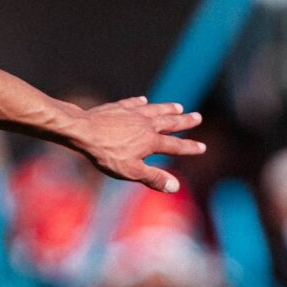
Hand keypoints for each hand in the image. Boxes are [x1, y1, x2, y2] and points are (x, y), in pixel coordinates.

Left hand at [66, 98, 205, 191]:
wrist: (84, 131)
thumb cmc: (107, 154)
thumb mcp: (131, 172)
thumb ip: (154, 178)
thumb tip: (176, 187)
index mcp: (151, 141)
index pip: (175, 146)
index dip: (189, 147)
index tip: (202, 147)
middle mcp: (146, 124)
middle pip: (170, 122)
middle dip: (185, 121)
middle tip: (198, 117)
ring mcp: (133, 113)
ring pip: (155, 109)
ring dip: (168, 108)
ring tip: (179, 107)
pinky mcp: (119, 107)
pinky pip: (134, 103)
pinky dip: (141, 102)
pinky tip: (144, 100)